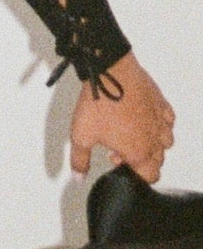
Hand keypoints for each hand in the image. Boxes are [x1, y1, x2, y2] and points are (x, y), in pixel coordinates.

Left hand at [70, 52, 175, 183]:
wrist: (109, 71)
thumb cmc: (98, 104)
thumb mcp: (81, 136)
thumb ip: (80, 161)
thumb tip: (79, 178)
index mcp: (139, 152)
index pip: (150, 176)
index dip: (135, 175)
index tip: (118, 163)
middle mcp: (154, 139)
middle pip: (157, 161)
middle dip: (141, 159)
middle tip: (118, 147)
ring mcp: (160, 120)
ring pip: (166, 142)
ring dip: (153, 143)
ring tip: (132, 133)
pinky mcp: (161, 103)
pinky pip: (169, 120)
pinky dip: (161, 123)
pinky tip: (145, 118)